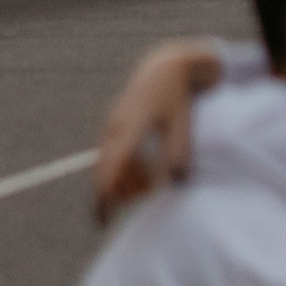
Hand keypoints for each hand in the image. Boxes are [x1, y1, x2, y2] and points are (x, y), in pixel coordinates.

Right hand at [94, 43, 223, 219]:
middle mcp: (115, 125)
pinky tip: (145, 175)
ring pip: (108, 164)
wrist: (165, 68)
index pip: (113, 165)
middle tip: (120, 213)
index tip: (102, 217)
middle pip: (104, 169)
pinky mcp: (113, 126)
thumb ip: (178, 151)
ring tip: (149, 188)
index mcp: (131, 124)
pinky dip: (125, 170)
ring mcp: (111, 125)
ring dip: (124, 182)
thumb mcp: (182, 122)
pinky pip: (112, 155)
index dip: (104, 193)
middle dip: (113, 193)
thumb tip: (177, 183)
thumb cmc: (177, 96)